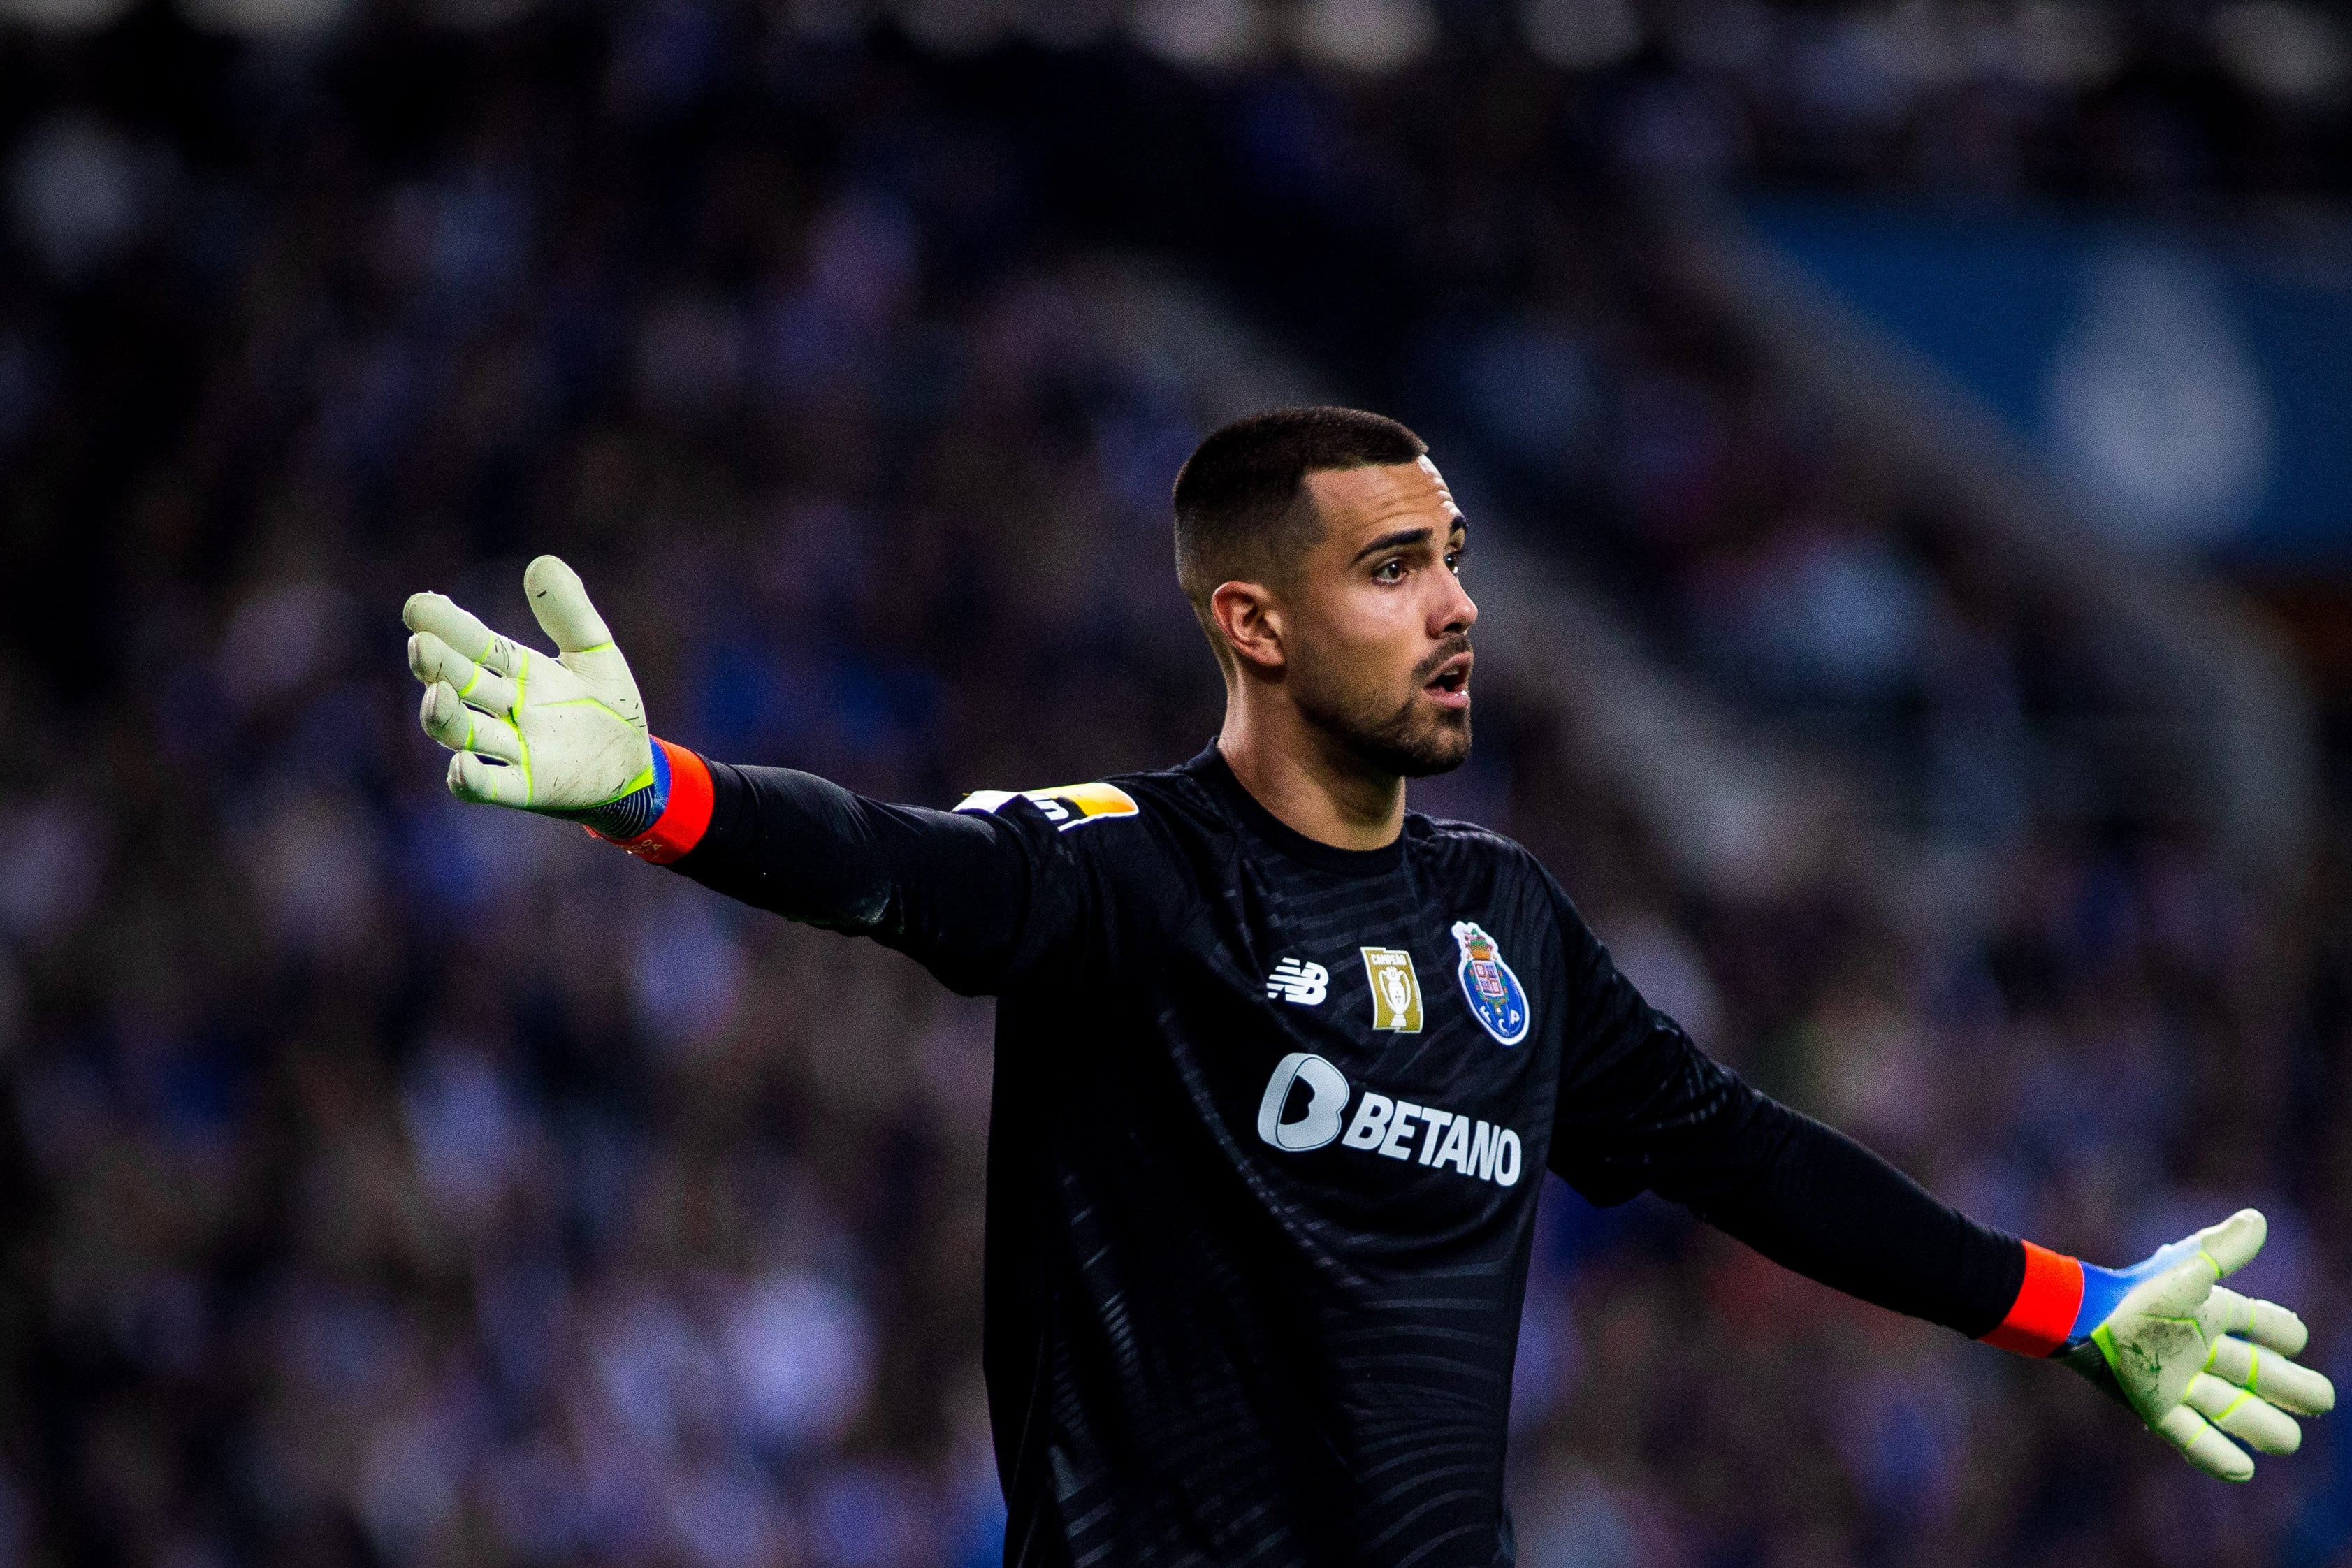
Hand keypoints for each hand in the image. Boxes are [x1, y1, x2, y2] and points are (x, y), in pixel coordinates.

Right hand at [402, 556, 660, 831]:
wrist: (638, 765)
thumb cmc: (610, 706)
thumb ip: (570, 612)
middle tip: (420, 643)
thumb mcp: (595, 652)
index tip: (420, 604)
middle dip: (437, 665)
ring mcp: (512, 749)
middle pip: (459, 683)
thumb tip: (542, 562)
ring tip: (436, 694)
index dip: (447, 625)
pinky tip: (460, 764)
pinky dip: (470, 779)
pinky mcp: (528, 788)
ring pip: (463, 733)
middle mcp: (504, 708)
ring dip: (444, 716)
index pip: (474, 644)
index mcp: (516, 671)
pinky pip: (490, 788)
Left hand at [2061, 1209, 2333, 1480]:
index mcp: (2209, 1314)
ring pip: (2231, 1409)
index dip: (2283, 1333)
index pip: (2261, 1325)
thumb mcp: (2185, 1271)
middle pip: (2257, 1374)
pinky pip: (2191, 1438)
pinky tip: (2244, 1470)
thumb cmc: (2136, 1292)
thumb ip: (2223, 1250)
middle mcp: (2198, 1349)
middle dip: (2291, 1388)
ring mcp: (2178, 1380)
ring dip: (2263, 1425)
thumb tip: (2259, 1219)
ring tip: (2289, 1439)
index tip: (2296, 1338)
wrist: (2083, 1318)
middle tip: (2321, 1400)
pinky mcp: (2154, 1406)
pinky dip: (2217, 1456)